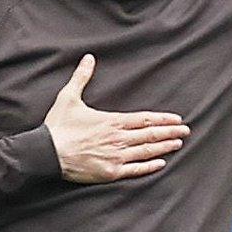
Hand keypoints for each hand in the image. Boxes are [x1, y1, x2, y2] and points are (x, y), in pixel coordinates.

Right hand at [44, 54, 190, 182]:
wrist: (45, 154)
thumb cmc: (57, 126)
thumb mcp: (69, 97)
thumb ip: (81, 78)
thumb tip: (88, 58)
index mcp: (112, 121)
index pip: (145, 119)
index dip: (163, 119)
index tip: (177, 119)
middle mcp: (118, 139)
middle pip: (151, 135)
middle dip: (170, 132)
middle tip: (186, 131)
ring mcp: (115, 157)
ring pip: (146, 151)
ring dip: (164, 147)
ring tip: (178, 144)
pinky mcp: (110, 173)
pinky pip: (135, 170)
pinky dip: (149, 167)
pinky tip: (161, 164)